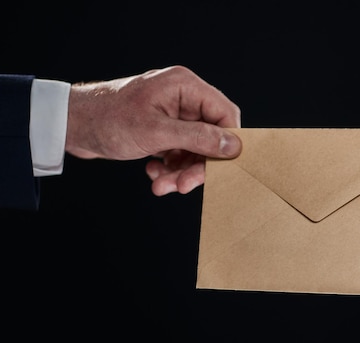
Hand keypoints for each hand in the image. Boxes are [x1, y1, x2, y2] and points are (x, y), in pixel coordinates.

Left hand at [65, 65, 241, 195]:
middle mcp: (182, 98)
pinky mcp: (163, 130)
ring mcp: (173, 114)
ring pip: (195, 149)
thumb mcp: (157, 133)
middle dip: (198, 164)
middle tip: (184, 185)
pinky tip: (153, 173)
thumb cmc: (108, 120)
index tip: (224, 167)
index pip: (225, 113)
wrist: (72, 126)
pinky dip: (169, 168)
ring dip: (181, 171)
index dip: (228, 141)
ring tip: (162, 184)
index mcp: (185, 86)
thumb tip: (232, 145)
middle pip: (210, 136)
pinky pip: (179, 152)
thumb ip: (199, 138)